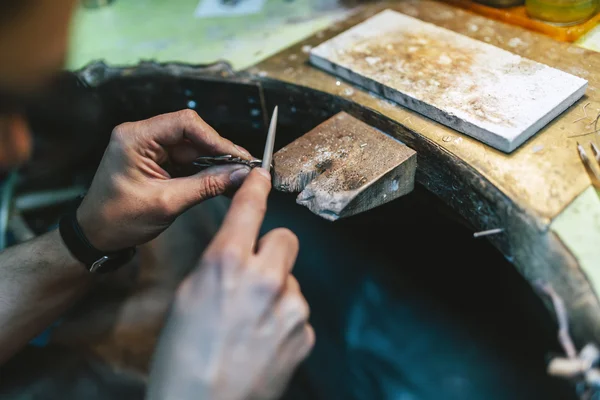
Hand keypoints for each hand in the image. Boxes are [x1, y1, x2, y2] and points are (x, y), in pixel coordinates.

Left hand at [77, 109, 252, 250]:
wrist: (95, 235)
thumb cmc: (118, 220)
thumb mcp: (167, 203)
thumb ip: (206, 185)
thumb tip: (239, 174)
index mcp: (135, 138)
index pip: (185, 123)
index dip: (216, 138)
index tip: (237, 157)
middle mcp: (142, 136)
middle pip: (193, 134)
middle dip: (220, 152)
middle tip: (245, 169)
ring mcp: (150, 148)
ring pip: (194, 148)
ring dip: (216, 163)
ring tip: (238, 179)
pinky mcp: (158, 161)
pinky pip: (188, 160)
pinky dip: (206, 171)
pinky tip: (224, 181)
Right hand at [146, 168, 314, 399]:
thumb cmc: (181, 359)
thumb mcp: (187, 298)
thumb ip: (217, 265)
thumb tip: (235, 250)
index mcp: (226, 264)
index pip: (248, 209)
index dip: (255, 188)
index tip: (262, 176)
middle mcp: (265, 279)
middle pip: (285, 238)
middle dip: (270, 249)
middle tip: (253, 273)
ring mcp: (291, 307)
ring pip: (290, 278)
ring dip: (275, 290)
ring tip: (249, 323)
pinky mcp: (304, 333)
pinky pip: (296, 310)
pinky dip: (282, 319)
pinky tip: (261, 341)